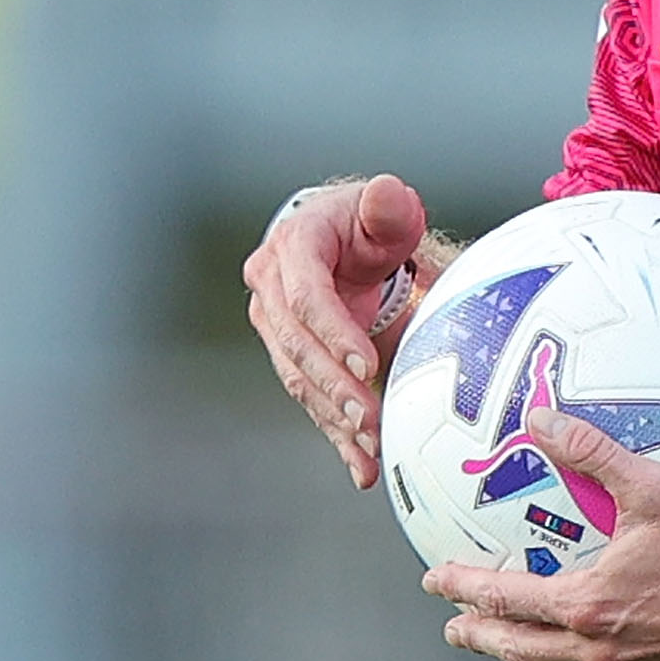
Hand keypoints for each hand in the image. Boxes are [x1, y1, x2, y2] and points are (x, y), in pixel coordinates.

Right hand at [242, 173, 428, 488]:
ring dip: (334, 418)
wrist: (346, 240)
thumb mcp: (384, 209)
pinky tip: (359, 466)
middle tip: (369, 419)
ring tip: (369, 448)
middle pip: (297, 347)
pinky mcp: (292, 359)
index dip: (334, 332)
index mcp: (292, 250)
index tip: (366, 364)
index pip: (307, 297)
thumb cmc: (369, 223)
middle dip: (333, 387)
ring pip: (300, 380)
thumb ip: (388, 204)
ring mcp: (277, 329)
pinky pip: (312, 400)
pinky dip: (336, 435)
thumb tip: (384, 194)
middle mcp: (272, 292)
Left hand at [429, 410, 659, 660]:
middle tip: (454, 627)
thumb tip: (543, 420)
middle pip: (516, 650)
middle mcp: (596, 647)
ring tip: (509, 654)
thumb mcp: (652, 488)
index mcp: (586, 603)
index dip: (461, 587)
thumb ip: (592, 453)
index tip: (435, 581)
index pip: (502, 599)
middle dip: (478, 636)